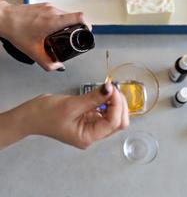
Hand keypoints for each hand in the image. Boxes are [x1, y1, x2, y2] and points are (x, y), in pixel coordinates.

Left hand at [0, 1, 85, 70]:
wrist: (4, 19)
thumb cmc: (16, 30)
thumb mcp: (33, 52)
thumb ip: (48, 63)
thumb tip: (57, 67)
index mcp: (54, 22)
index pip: (80, 17)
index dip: (87, 25)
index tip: (87, 31)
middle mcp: (53, 12)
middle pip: (75, 17)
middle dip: (76, 28)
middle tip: (73, 36)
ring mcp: (48, 7)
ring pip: (66, 14)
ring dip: (67, 24)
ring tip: (60, 33)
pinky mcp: (44, 5)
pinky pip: (58, 12)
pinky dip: (58, 20)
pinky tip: (50, 28)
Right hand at [0, 83, 128, 149]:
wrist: (29, 116)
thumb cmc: (44, 114)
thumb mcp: (71, 105)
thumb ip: (93, 97)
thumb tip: (110, 88)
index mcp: (88, 137)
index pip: (113, 123)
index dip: (117, 105)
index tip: (112, 89)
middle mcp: (92, 135)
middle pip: (118, 122)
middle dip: (119, 105)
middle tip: (112, 89)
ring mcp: (91, 128)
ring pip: (114, 117)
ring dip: (115, 103)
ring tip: (108, 90)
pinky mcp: (89, 120)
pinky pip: (104, 112)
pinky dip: (107, 102)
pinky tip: (103, 94)